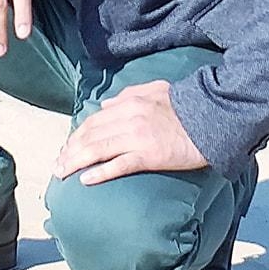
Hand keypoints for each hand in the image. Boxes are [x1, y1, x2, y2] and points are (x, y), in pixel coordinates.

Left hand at [52, 80, 207, 184]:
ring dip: (76, 162)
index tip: (66, 147)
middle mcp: (129, 117)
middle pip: (90, 135)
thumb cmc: (185, 106)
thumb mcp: (155, 89)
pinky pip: (119, 165)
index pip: (94, 119)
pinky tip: (85, 180)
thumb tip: (106, 103)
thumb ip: (128, 94)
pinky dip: (100, 173)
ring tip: (62, 173)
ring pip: (98, 150)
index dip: (76, 134)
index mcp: (129, 102)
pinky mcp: (149, 155)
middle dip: (70, 150)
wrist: (210, 119)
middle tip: (57, 164)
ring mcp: (137, 137)